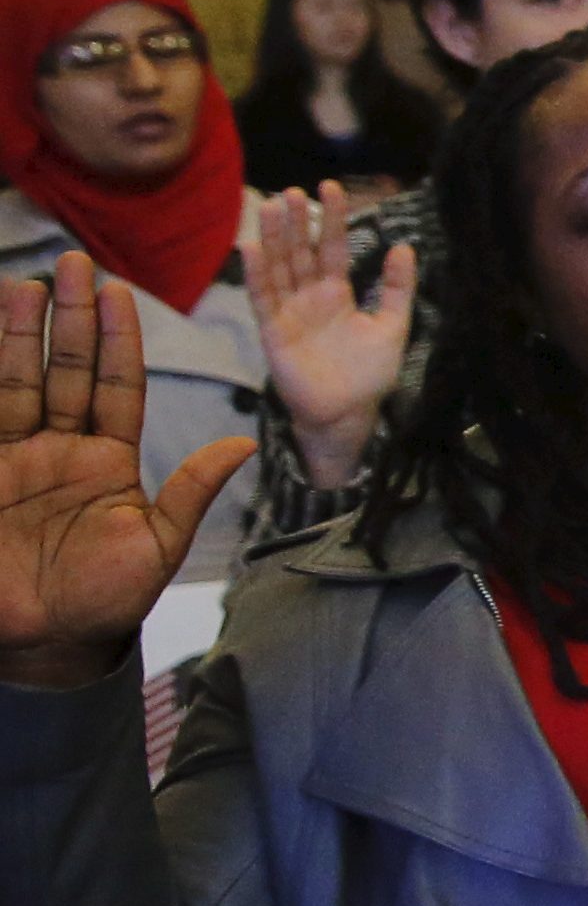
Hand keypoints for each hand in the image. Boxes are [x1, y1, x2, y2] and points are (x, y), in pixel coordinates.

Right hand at [0, 258, 253, 688]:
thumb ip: (192, 490)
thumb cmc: (105, 602)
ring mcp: (19, 457)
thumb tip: (246, 441)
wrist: (45, 643)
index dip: (118, 340)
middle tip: (74, 262)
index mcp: (111, 460)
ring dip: (23, 333)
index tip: (118, 292)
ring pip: (22, 382)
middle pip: (68, 370)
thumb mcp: (158, 545)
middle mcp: (63, 449)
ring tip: (28, 282)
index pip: (117, 385)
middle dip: (71, 318)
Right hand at [244, 184, 411, 487]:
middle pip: (300, 251)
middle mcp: (310, 297)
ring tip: (272, 206)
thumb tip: (405, 246)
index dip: (333, 219)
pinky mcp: (272, 331)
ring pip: (279, 267)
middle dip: (297, 222)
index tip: (331, 187)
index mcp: (338, 293)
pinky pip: (262, 297)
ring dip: (274, 238)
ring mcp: (289, 312)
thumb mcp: (392, 325)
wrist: (349, 413)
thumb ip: (397, 288)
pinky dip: (256, 273)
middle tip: (293, 191)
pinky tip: (251, 247)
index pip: (333, 247)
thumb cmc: (369, 373)